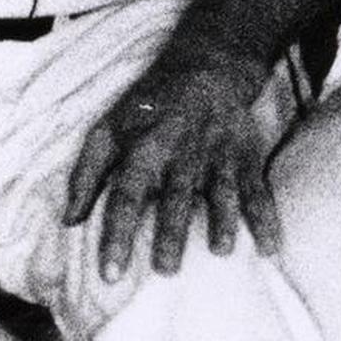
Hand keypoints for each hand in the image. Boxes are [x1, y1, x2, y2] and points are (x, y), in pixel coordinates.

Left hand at [63, 58, 279, 283]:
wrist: (205, 66)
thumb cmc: (149, 108)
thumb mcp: (109, 128)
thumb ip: (86, 173)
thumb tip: (69, 220)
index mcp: (144, 148)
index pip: (125, 193)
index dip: (116, 233)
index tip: (110, 273)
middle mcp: (181, 152)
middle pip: (175, 195)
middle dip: (171, 231)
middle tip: (165, 269)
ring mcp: (217, 154)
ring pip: (220, 191)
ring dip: (222, 220)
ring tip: (220, 250)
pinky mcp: (245, 155)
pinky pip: (258, 188)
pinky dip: (266, 217)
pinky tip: (270, 248)